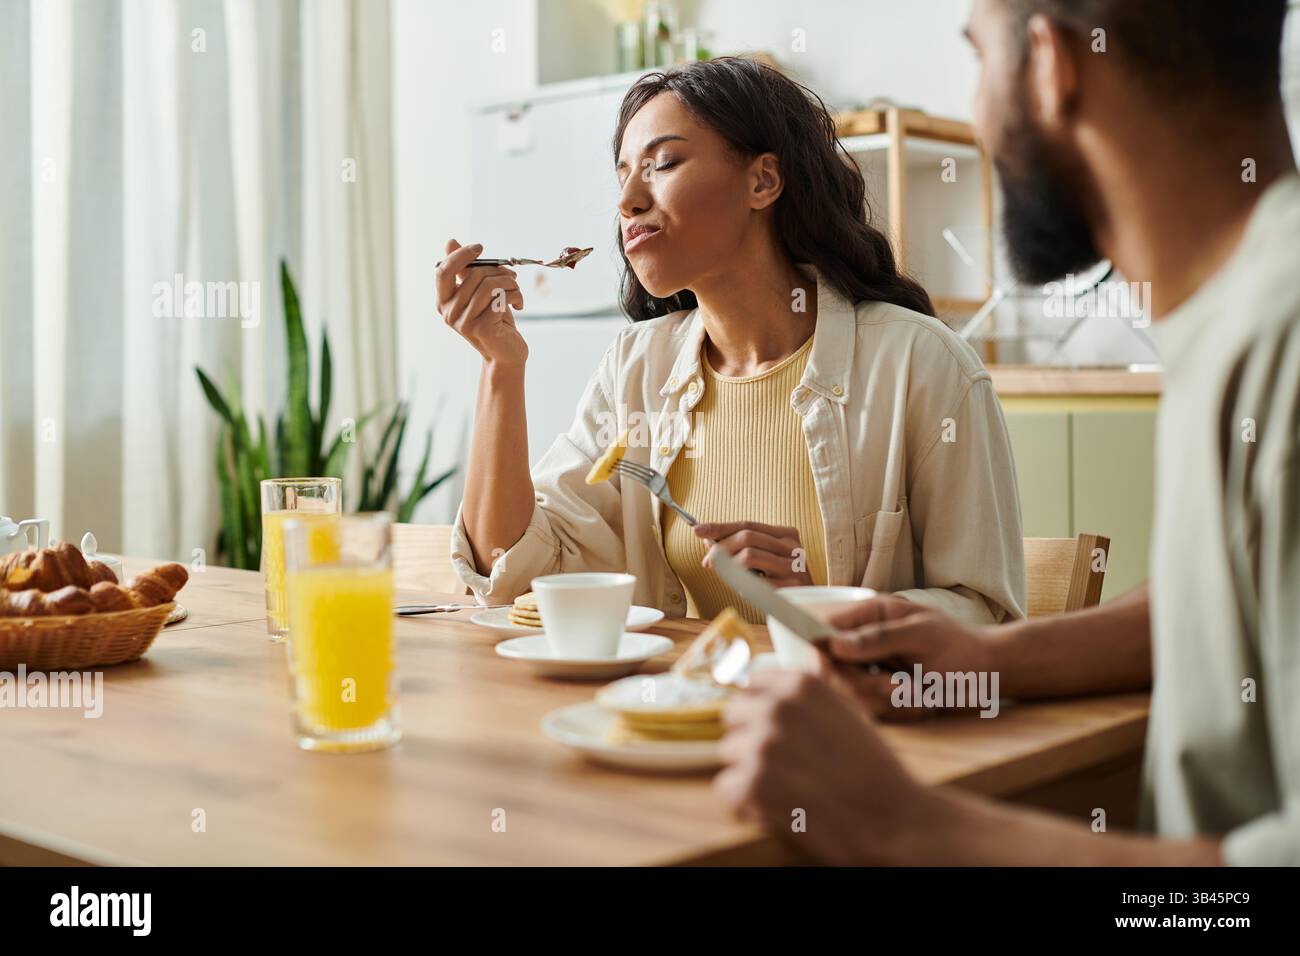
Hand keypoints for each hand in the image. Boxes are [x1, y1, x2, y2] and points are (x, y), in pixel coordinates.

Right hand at [435, 238, 527, 366]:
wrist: (505, 353)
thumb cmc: (494, 320)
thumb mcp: (479, 293)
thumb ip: (465, 270)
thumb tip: (450, 242)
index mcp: (443, 301)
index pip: (443, 270)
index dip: (461, 255)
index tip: (480, 248)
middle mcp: (449, 312)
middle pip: (474, 274)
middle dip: (498, 270)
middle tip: (512, 276)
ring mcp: (463, 322)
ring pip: (489, 285)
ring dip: (510, 283)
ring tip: (516, 291)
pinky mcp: (481, 328)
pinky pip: (501, 298)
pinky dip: (516, 296)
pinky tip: (519, 304)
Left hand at [694, 521, 812, 587]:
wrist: (808, 607)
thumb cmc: (780, 581)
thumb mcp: (762, 559)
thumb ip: (739, 547)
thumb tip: (707, 538)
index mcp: (786, 534)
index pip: (747, 524)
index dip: (720, 526)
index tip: (697, 530)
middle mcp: (792, 546)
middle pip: (746, 537)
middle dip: (721, 548)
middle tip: (707, 562)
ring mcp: (793, 565)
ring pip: (749, 556)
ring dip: (730, 567)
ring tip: (728, 576)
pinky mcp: (790, 586)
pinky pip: (756, 582)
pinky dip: (743, 585)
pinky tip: (745, 589)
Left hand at [714, 668, 936, 864]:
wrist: (894, 818)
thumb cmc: (873, 767)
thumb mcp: (847, 711)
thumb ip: (812, 691)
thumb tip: (791, 665)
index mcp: (800, 684)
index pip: (752, 684)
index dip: (761, 710)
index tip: (776, 731)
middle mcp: (777, 706)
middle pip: (733, 716)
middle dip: (750, 739)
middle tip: (781, 765)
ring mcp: (763, 744)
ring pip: (727, 753)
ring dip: (748, 771)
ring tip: (784, 787)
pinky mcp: (754, 783)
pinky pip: (727, 787)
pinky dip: (746, 802)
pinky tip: (774, 807)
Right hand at [816, 595, 996, 721]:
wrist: (987, 675)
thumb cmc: (960, 646)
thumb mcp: (922, 635)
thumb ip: (879, 638)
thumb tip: (836, 643)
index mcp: (870, 614)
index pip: (827, 628)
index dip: (821, 649)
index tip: (827, 667)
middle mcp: (864, 641)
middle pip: (835, 668)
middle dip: (868, 684)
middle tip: (904, 686)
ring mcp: (870, 669)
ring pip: (853, 693)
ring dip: (889, 699)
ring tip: (920, 692)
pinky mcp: (879, 694)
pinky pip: (873, 709)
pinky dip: (899, 710)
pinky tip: (922, 701)